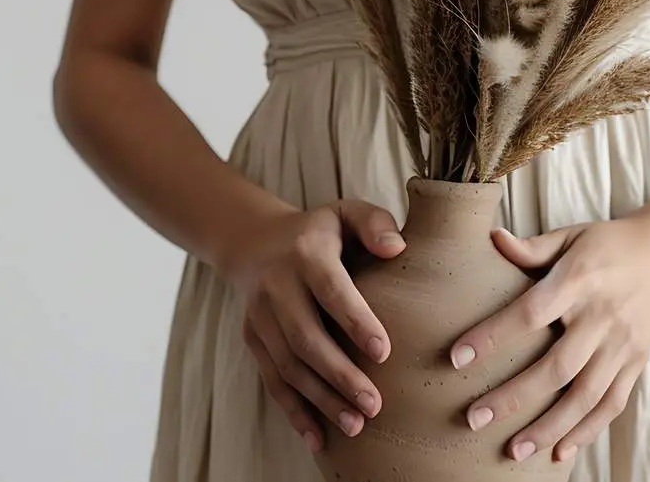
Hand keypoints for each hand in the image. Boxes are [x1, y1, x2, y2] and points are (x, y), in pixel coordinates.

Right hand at [225, 200, 406, 451]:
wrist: (254, 242)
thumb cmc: (320, 231)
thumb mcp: (346, 212)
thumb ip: (374, 223)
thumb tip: (397, 248)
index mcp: (305, 253)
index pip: (330, 290)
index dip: (355, 321)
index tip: (384, 352)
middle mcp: (276, 286)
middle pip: (305, 338)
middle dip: (339, 375)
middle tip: (375, 405)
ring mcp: (259, 317)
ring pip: (288, 366)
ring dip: (320, 400)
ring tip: (356, 425)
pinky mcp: (253, 340)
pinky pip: (272, 381)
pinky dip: (294, 412)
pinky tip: (318, 439)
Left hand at [449, 216, 649, 463]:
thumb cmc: (610, 243)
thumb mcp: (571, 235)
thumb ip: (532, 247)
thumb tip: (490, 239)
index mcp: (580, 280)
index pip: (530, 313)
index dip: (493, 336)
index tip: (456, 358)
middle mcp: (603, 317)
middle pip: (556, 367)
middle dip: (513, 397)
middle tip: (474, 418)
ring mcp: (622, 345)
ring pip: (585, 396)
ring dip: (549, 428)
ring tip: (513, 450)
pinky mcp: (636, 363)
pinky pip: (611, 405)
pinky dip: (587, 432)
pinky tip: (559, 452)